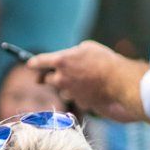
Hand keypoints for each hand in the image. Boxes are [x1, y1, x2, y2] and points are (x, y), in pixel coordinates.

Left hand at [28, 41, 146, 122]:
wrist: (120, 81)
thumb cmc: (105, 60)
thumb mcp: (87, 48)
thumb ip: (73, 53)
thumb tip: (70, 58)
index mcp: (60, 61)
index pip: (39, 62)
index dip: (33, 63)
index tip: (29, 65)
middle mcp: (61, 78)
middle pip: (46, 80)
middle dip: (48, 78)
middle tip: (50, 76)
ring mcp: (69, 92)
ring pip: (62, 91)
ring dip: (66, 86)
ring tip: (81, 80)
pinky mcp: (79, 102)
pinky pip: (75, 98)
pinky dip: (80, 94)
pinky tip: (91, 89)